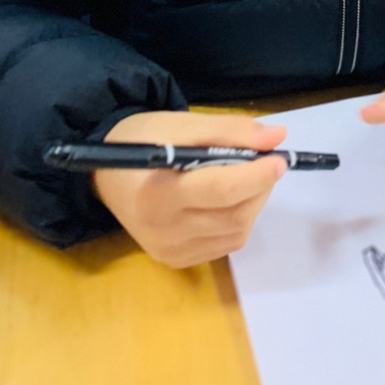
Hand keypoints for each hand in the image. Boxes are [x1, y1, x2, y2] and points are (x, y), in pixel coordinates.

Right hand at [95, 111, 287, 267]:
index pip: (220, 190)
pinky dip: (238, 221)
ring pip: (235, 233)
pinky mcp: (175, 260)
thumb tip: (277, 137)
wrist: (106, 170)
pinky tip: (226, 201)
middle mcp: (162, 230)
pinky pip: (224, 244)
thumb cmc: (144, 140)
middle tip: (264, 164)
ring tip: (244, 180)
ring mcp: (169, 250)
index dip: (256, 175)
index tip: (279, 159)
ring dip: (252, 204)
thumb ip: (230, 131)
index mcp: (157, 194)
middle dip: (259, 188)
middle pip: (233, 215)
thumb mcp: (182, 124)